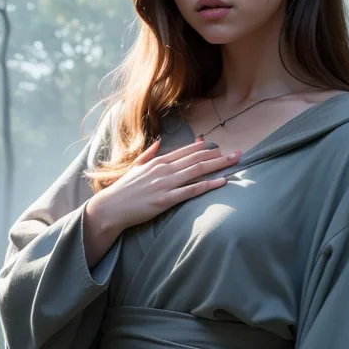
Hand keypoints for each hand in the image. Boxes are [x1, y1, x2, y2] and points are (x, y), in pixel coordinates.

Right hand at [90, 138, 240, 233]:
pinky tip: (222, 182)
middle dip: (219, 155)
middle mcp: (164, 169)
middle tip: (237, 153)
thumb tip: (158, 140)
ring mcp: (165, 184)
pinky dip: (208, 185)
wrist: (110, 208)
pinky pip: (191, 191)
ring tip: (234, 162)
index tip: (218, 146)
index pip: (186, 151)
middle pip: (197, 159)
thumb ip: (149, 153)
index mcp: (158, 161)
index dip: (204, 148)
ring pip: (197, 171)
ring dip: (218, 166)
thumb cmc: (123, 189)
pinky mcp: (165, 200)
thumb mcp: (135, 166)